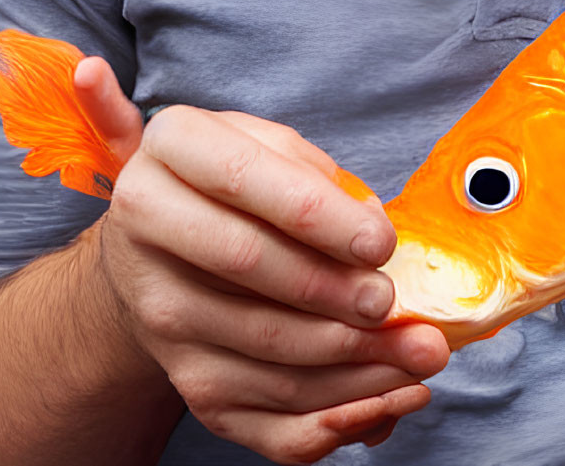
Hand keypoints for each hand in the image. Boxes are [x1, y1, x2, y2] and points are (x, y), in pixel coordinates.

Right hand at [74, 58, 449, 462]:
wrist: (164, 242)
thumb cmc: (237, 183)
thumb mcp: (271, 145)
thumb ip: (318, 175)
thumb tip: (373, 229)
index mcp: (173, 147)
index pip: (245, 180)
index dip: (319, 216)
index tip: (381, 244)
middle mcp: (147, 226)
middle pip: (249, 267)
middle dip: (334, 293)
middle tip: (396, 306)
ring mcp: (157, 310)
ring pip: (262, 346)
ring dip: (351, 361)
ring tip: (417, 354)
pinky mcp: (181, 374)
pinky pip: (258, 414)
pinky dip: (328, 419)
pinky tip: (384, 401)